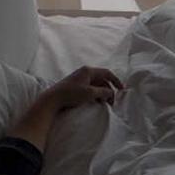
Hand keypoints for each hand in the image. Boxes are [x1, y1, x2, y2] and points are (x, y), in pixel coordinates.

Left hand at [8, 66, 125, 147]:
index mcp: (88, 70)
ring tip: (104, 103)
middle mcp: (85, 73)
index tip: (122, 90)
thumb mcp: (90, 93)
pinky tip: (96, 102)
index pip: (107, 73)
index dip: (116, 81)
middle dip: (108, 90)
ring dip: (102, 93)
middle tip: (112, 101)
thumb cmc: (71, 94)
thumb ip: (103, 92)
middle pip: (102, 80)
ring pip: (96, 85)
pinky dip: (95, 94)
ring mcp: (80, 79)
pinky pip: (90, 89)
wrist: (53, 99)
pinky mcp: (76, 86)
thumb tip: (111, 93)